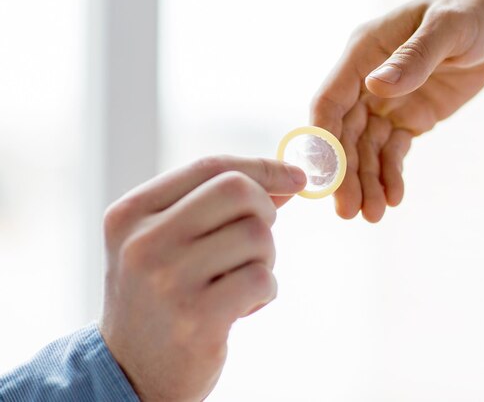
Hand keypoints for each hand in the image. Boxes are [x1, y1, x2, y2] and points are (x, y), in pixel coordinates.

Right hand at [99, 156, 305, 400]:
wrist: (131, 372)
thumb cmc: (159, 296)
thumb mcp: (166, 241)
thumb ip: (216, 205)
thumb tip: (287, 180)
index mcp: (131, 213)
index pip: (210, 167)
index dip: (262, 167)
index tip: (296, 177)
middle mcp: (144, 242)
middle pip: (238, 191)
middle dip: (265, 212)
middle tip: (256, 241)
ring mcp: (169, 280)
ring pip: (257, 235)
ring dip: (264, 258)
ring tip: (239, 281)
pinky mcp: (197, 318)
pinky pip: (262, 278)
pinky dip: (265, 290)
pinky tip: (242, 307)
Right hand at [311, 0, 483, 221]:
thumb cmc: (469, 12)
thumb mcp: (448, 28)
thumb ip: (414, 57)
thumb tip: (377, 87)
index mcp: (362, 55)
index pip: (330, 101)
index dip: (323, 138)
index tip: (323, 175)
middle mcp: (366, 82)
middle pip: (345, 134)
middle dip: (345, 173)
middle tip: (347, 211)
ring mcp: (386, 103)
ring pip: (367, 149)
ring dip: (366, 182)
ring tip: (372, 215)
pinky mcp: (408, 119)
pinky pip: (393, 152)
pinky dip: (391, 175)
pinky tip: (393, 198)